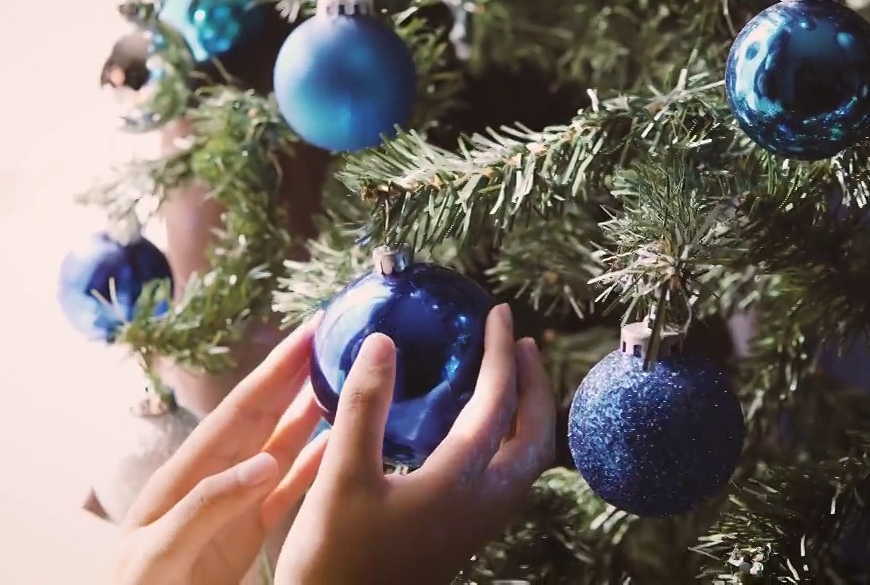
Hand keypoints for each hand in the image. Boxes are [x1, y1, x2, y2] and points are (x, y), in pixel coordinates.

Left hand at [110, 317, 329, 584]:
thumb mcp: (159, 552)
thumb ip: (207, 506)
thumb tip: (265, 462)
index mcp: (186, 474)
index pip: (239, 410)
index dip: (275, 370)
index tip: (308, 332)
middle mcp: (215, 479)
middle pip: (264, 416)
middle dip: (296, 375)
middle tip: (334, 337)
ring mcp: (234, 505)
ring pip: (280, 446)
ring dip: (310, 412)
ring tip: (343, 379)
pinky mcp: (249, 534)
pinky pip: (289, 491)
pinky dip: (314, 465)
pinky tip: (337, 446)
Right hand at [274, 304, 556, 584]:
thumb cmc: (336, 556)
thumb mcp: (341, 475)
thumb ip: (365, 405)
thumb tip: (384, 341)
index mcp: (462, 482)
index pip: (498, 402)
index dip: (501, 352)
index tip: (500, 313)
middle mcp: (484, 504)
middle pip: (534, 435)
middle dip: (533, 386)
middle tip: (521, 344)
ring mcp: (478, 524)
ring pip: (525, 460)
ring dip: (524, 415)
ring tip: (507, 379)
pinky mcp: (464, 536)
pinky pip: (506, 477)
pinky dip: (506, 440)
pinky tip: (473, 432)